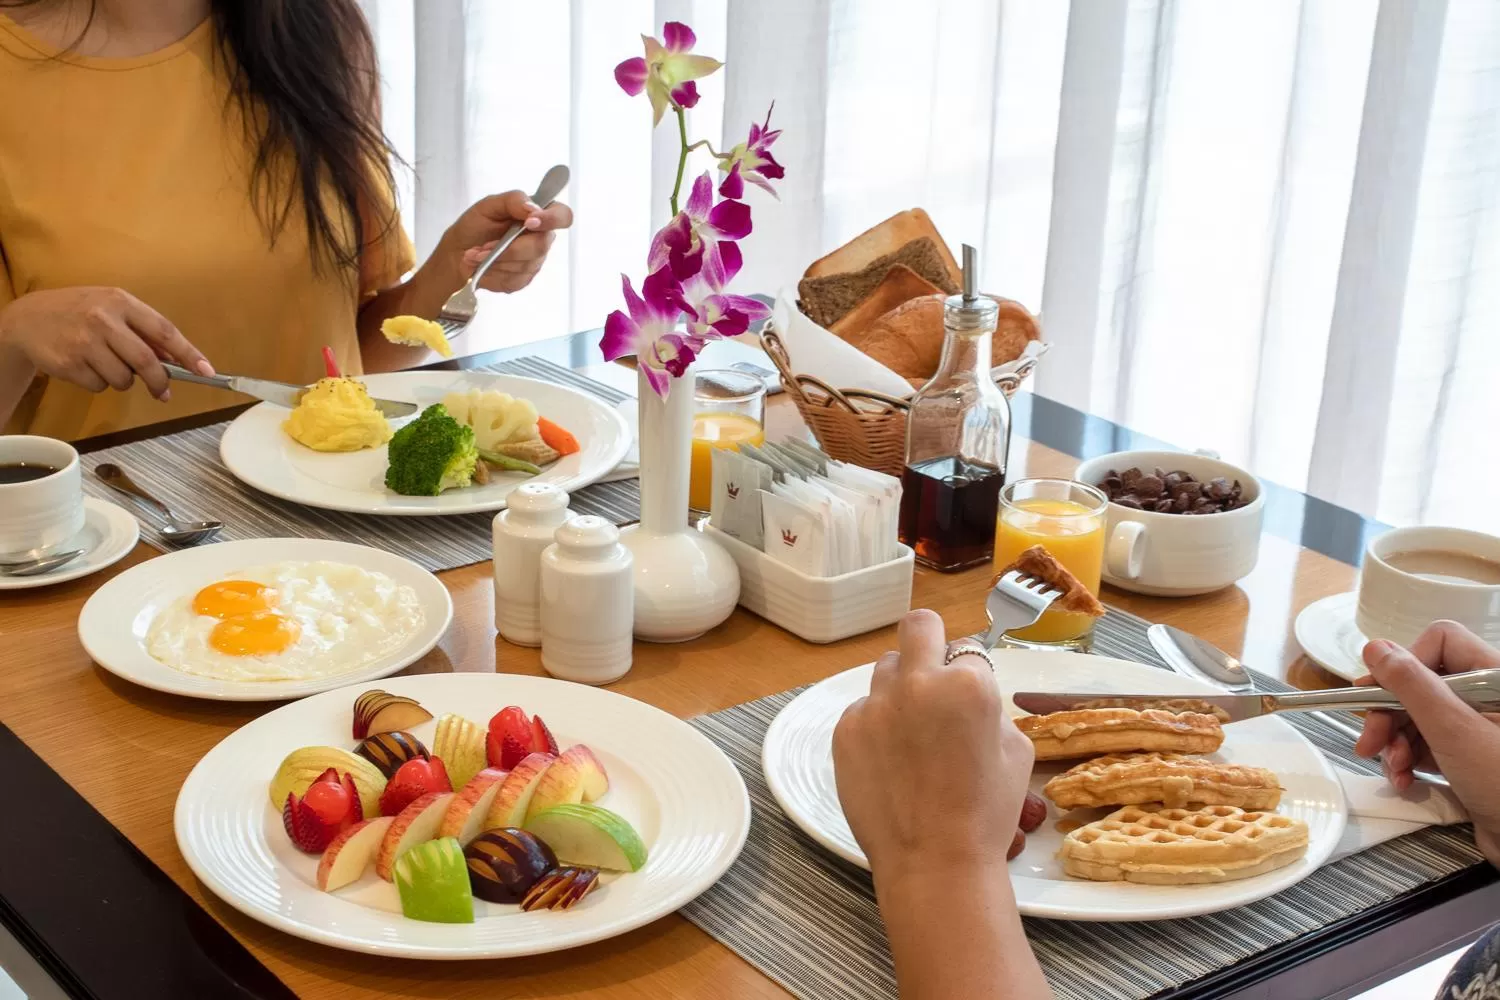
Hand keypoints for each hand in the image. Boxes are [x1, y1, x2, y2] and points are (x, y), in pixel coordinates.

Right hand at [0, 287, 211, 398]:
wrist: (27, 319)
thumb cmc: (80, 313)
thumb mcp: (112, 309)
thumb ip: (142, 332)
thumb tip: (176, 362)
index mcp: (121, 302)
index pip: (164, 331)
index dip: (188, 353)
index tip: (207, 371)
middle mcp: (103, 319)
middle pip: (146, 362)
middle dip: (160, 381)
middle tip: (163, 391)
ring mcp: (84, 342)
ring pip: (123, 379)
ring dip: (124, 381)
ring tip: (106, 364)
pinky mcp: (68, 363)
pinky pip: (99, 386)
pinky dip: (99, 383)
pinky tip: (84, 366)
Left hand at [439, 191, 573, 293]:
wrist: (456, 255)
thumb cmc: (474, 227)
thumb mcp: (488, 205)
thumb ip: (513, 201)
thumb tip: (533, 209)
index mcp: (538, 216)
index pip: (563, 216)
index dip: (552, 220)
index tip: (530, 223)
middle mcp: (542, 239)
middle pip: (541, 245)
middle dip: (510, 247)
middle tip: (485, 246)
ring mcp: (534, 262)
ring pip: (525, 264)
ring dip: (496, 260)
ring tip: (476, 255)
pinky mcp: (523, 280)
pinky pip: (515, 279)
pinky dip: (493, 272)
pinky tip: (483, 266)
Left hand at [833, 610, 1032, 875]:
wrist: (934, 863)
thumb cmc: (985, 813)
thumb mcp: (1016, 751)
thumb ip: (991, 707)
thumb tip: (969, 691)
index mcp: (967, 684)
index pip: (969, 649)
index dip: (970, 671)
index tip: (967, 693)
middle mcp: (917, 683)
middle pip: (918, 626)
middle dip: (929, 640)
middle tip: (933, 671)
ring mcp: (875, 705)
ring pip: (886, 668)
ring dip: (901, 686)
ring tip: (911, 730)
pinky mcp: (845, 730)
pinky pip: (862, 709)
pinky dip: (876, 725)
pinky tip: (889, 760)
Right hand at [1355, 620, 1499, 865]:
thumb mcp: (1454, 731)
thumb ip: (1412, 685)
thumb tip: (1376, 647)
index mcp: (1494, 678)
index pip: (1440, 643)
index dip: (1405, 665)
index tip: (1377, 694)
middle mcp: (1487, 698)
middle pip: (1422, 682)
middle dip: (1389, 712)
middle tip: (1369, 741)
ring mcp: (1479, 729)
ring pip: (1419, 716)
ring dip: (1395, 742)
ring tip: (1393, 770)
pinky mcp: (1471, 757)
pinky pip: (1427, 744)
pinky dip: (1408, 761)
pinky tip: (1405, 780)